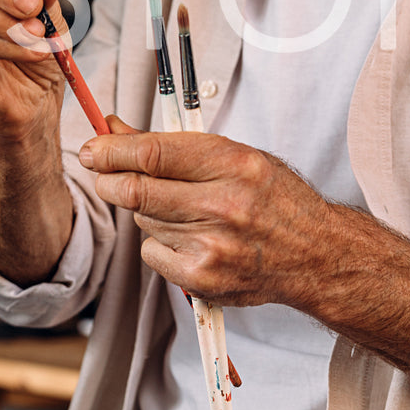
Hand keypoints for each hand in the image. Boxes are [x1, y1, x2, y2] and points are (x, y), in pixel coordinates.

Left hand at [78, 116, 334, 306]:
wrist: (315, 255)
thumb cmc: (274, 199)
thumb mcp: (234, 156)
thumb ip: (172, 144)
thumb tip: (114, 130)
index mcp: (233, 164)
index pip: (154, 152)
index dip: (113, 149)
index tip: (94, 147)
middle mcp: (223, 206)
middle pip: (137, 190)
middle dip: (110, 178)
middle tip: (103, 173)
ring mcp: (212, 247)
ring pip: (143, 220)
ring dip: (148, 211)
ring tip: (184, 210)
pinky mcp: (202, 279)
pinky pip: (152, 253)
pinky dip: (160, 244)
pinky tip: (191, 239)